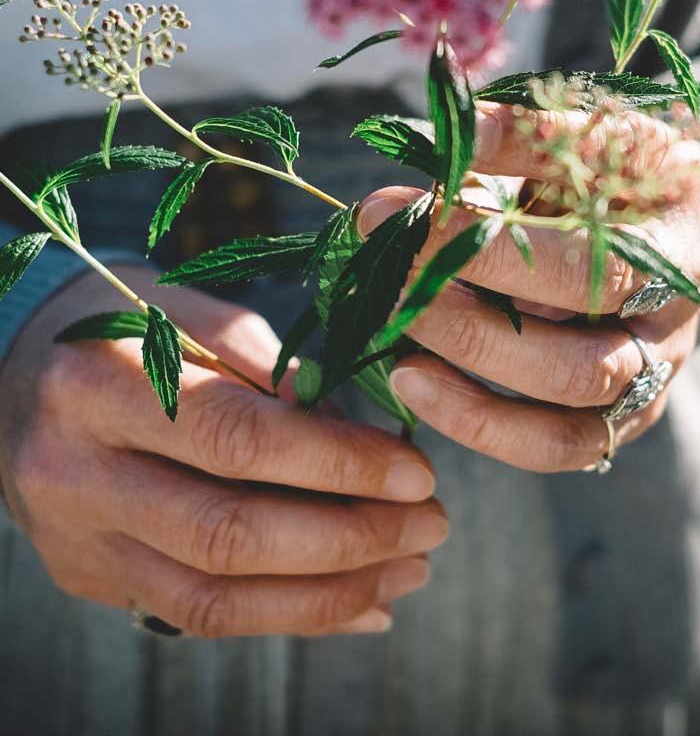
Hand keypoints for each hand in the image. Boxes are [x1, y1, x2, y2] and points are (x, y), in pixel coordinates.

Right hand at [0, 267, 446, 636]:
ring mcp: (77, 539)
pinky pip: (197, 617)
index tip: (414, 470)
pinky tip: (359, 605)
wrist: (17, 372)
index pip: (235, 439)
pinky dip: (288, 617)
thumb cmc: (123, 325)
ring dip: (330, 594)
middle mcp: (76, 473)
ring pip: (215, 598)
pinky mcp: (91, 577)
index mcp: (101, 383)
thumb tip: (347, 429)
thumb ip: (265, 363)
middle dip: (349, 539)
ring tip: (410, 570)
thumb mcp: (188, 309)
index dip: (336, 462)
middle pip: (228, 534)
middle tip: (431, 525)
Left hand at [358, 103, 699, 472]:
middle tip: (388, 272)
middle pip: (578, 339)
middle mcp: (674, 314)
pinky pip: (554, 445)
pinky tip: (412, 381)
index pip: (579, 257)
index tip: (391, 213)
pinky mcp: (619, 414)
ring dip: (469, 365)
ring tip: (394, 324)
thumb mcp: (579, 135)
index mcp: (674, 237)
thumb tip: (440, 143)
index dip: (480, 243)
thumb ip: (517, 137)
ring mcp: (653, 371)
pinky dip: (478, 423)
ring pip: (567, 397)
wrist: (653, 219)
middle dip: (466, 310)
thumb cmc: (608, 170)